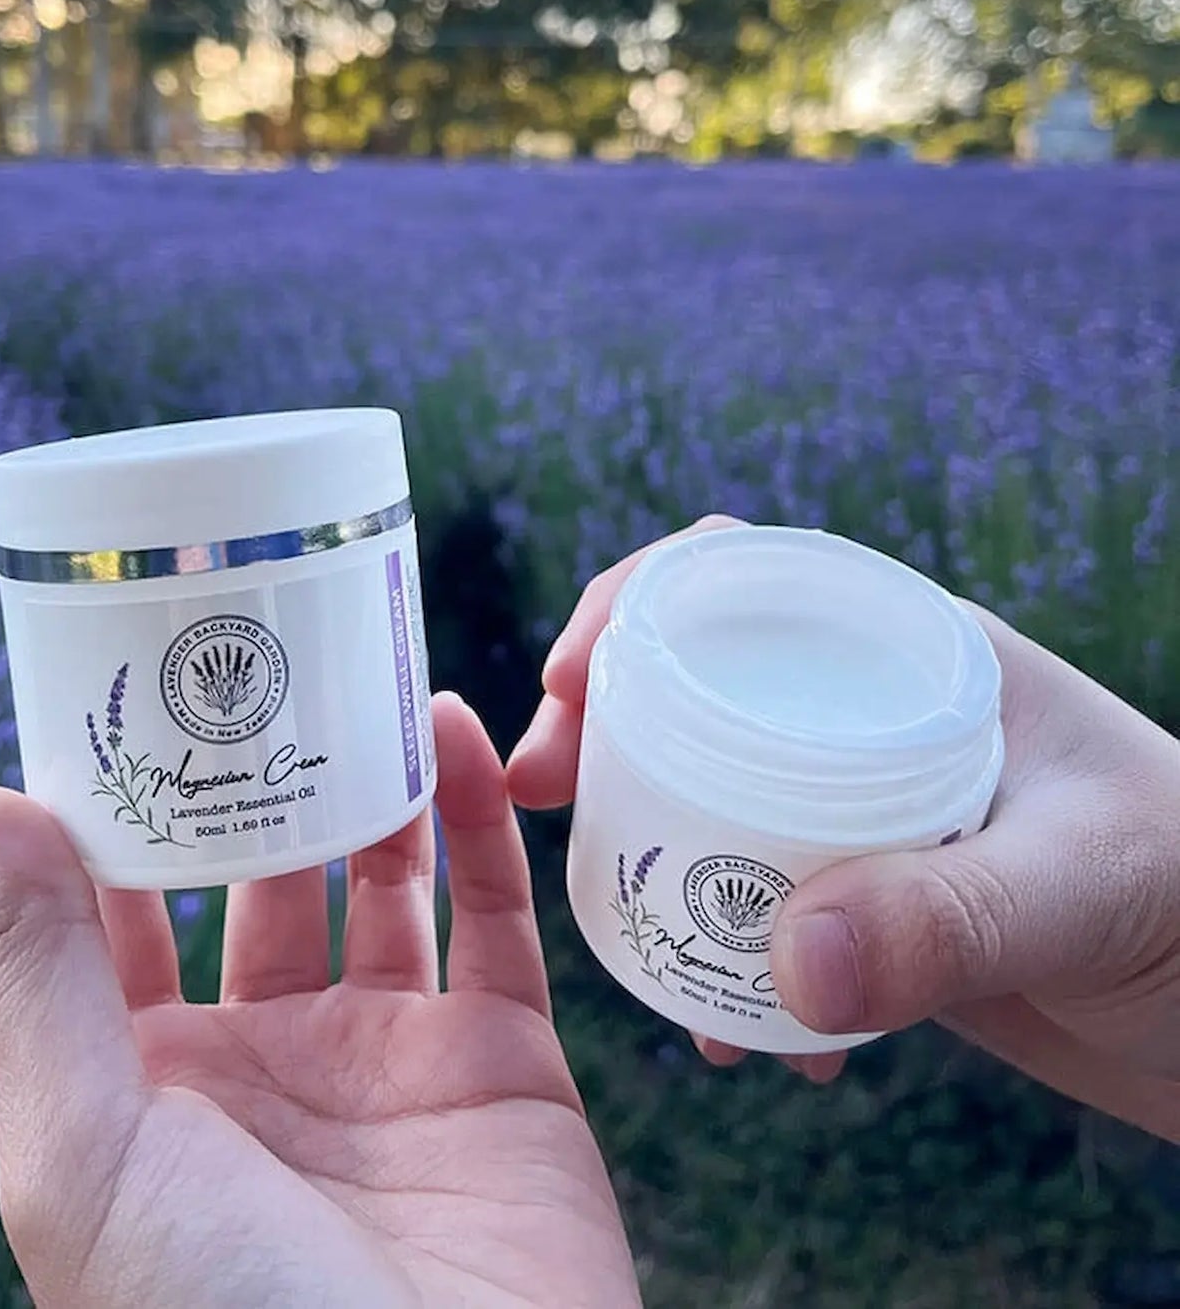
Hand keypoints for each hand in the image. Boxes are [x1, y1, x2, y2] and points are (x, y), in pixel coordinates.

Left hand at [0, 694, 638, 1308]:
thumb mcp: (88, 1151)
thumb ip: (37, 973)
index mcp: (156, 1083)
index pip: (127, 910)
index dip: (127, 806)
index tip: (132, 691)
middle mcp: (271, 1059)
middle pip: (266, 876)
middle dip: (265, 776)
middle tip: (266, 658)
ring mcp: (393, 1056)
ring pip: (385, 880)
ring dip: (376, 779)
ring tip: (365, 673)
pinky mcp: (504, 1061)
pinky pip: (493, 914)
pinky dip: (477, 818)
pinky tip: (452, 730)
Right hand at [508, 516, 1179, 1142]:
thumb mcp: (1080, 886)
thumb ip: (945, 918)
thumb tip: (788, 961)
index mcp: (909, 650)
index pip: (741, 578)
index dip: (637, 601)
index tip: (570, 677)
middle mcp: (866, 715)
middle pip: (691, 685)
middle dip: (602, 730)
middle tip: (540, 794)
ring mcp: (856, 809)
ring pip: (706, 800)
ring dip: (652, 859)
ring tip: (639, 951)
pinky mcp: (860, 898)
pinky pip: (753, 907)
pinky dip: (727, 967)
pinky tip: (755, 1041)